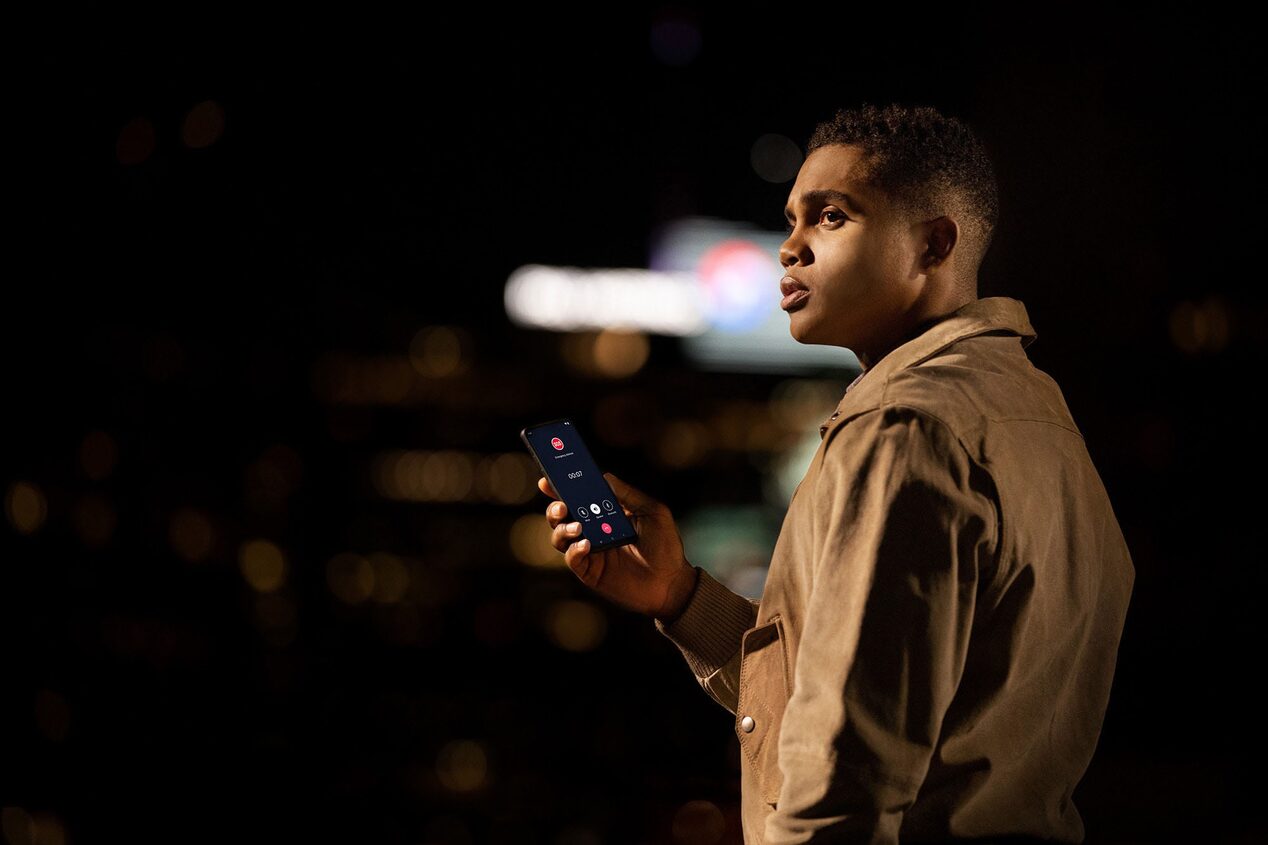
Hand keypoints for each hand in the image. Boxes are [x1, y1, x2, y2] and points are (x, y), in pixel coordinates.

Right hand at [538, 472, 697, 619]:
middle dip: (555, 507)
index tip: (548, 480)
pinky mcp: (590, 572)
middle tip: (562, 505)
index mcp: (605, 514)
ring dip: (562, 528)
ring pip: (560, 536)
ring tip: (578, 526)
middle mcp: (593, 531)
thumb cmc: (665, 546)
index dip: (561, 488)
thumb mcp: (652, 512)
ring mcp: (590, 552)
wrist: (671, 582)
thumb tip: (605, 476)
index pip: (579, 497)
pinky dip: (574, 550)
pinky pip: (572, 559)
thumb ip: (629, 494)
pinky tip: (586, 544)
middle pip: (562, 516)